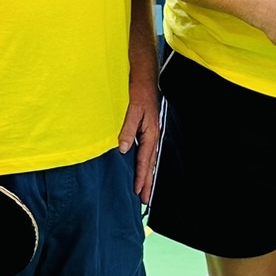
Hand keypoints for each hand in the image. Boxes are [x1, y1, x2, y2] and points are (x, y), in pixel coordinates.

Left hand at [118, 63, 161, 200]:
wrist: (145, 76)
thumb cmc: (139, 91)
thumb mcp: (132, 110)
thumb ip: (127, 130)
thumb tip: (123, 149)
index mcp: (151, 133)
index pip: (145, 160)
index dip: (142, 177)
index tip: (138, 191)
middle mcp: (152, 135)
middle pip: (150, 164)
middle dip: (147, 182)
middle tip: (144, 200)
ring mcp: (150, 133)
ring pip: (149, 159)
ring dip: (147, 174)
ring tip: (144, 189)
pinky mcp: (147, 129)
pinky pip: (146, 151)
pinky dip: (145, 163)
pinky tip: (141, 168)